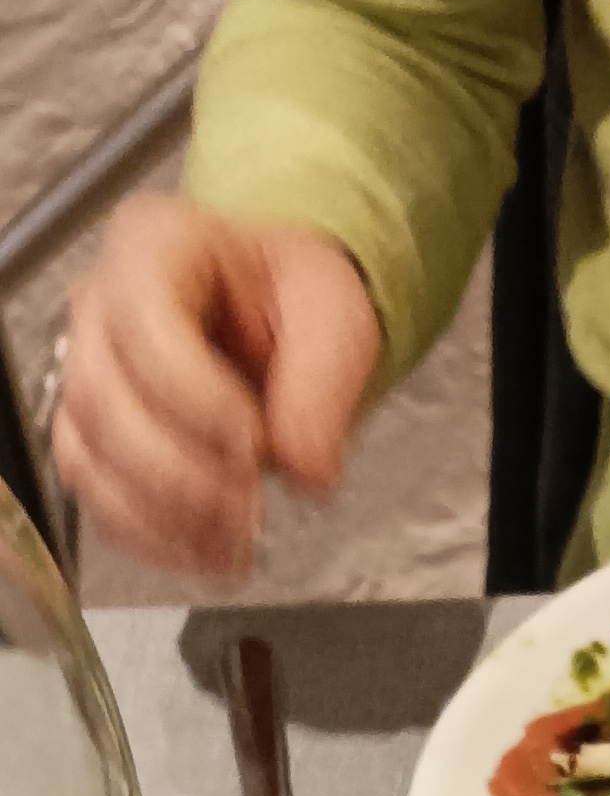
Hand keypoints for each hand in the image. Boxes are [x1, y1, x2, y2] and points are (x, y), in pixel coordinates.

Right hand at [53, 194, 381, 575]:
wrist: (280, 328)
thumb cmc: (294, 302)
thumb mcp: (335, 316)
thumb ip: (326, 384)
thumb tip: (306, 467)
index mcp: (157, 245)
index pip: (143, 320)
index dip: (193, 394)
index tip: (254, 442)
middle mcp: (105, 306)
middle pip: (102, 397)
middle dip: (179, 470)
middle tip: (250, 504)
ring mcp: (90, 374)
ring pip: (89, 456)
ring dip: (164, 515)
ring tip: (236, 540)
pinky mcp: (95, 440)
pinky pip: (96, 498)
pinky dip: (151, 539)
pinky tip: (207, 550)